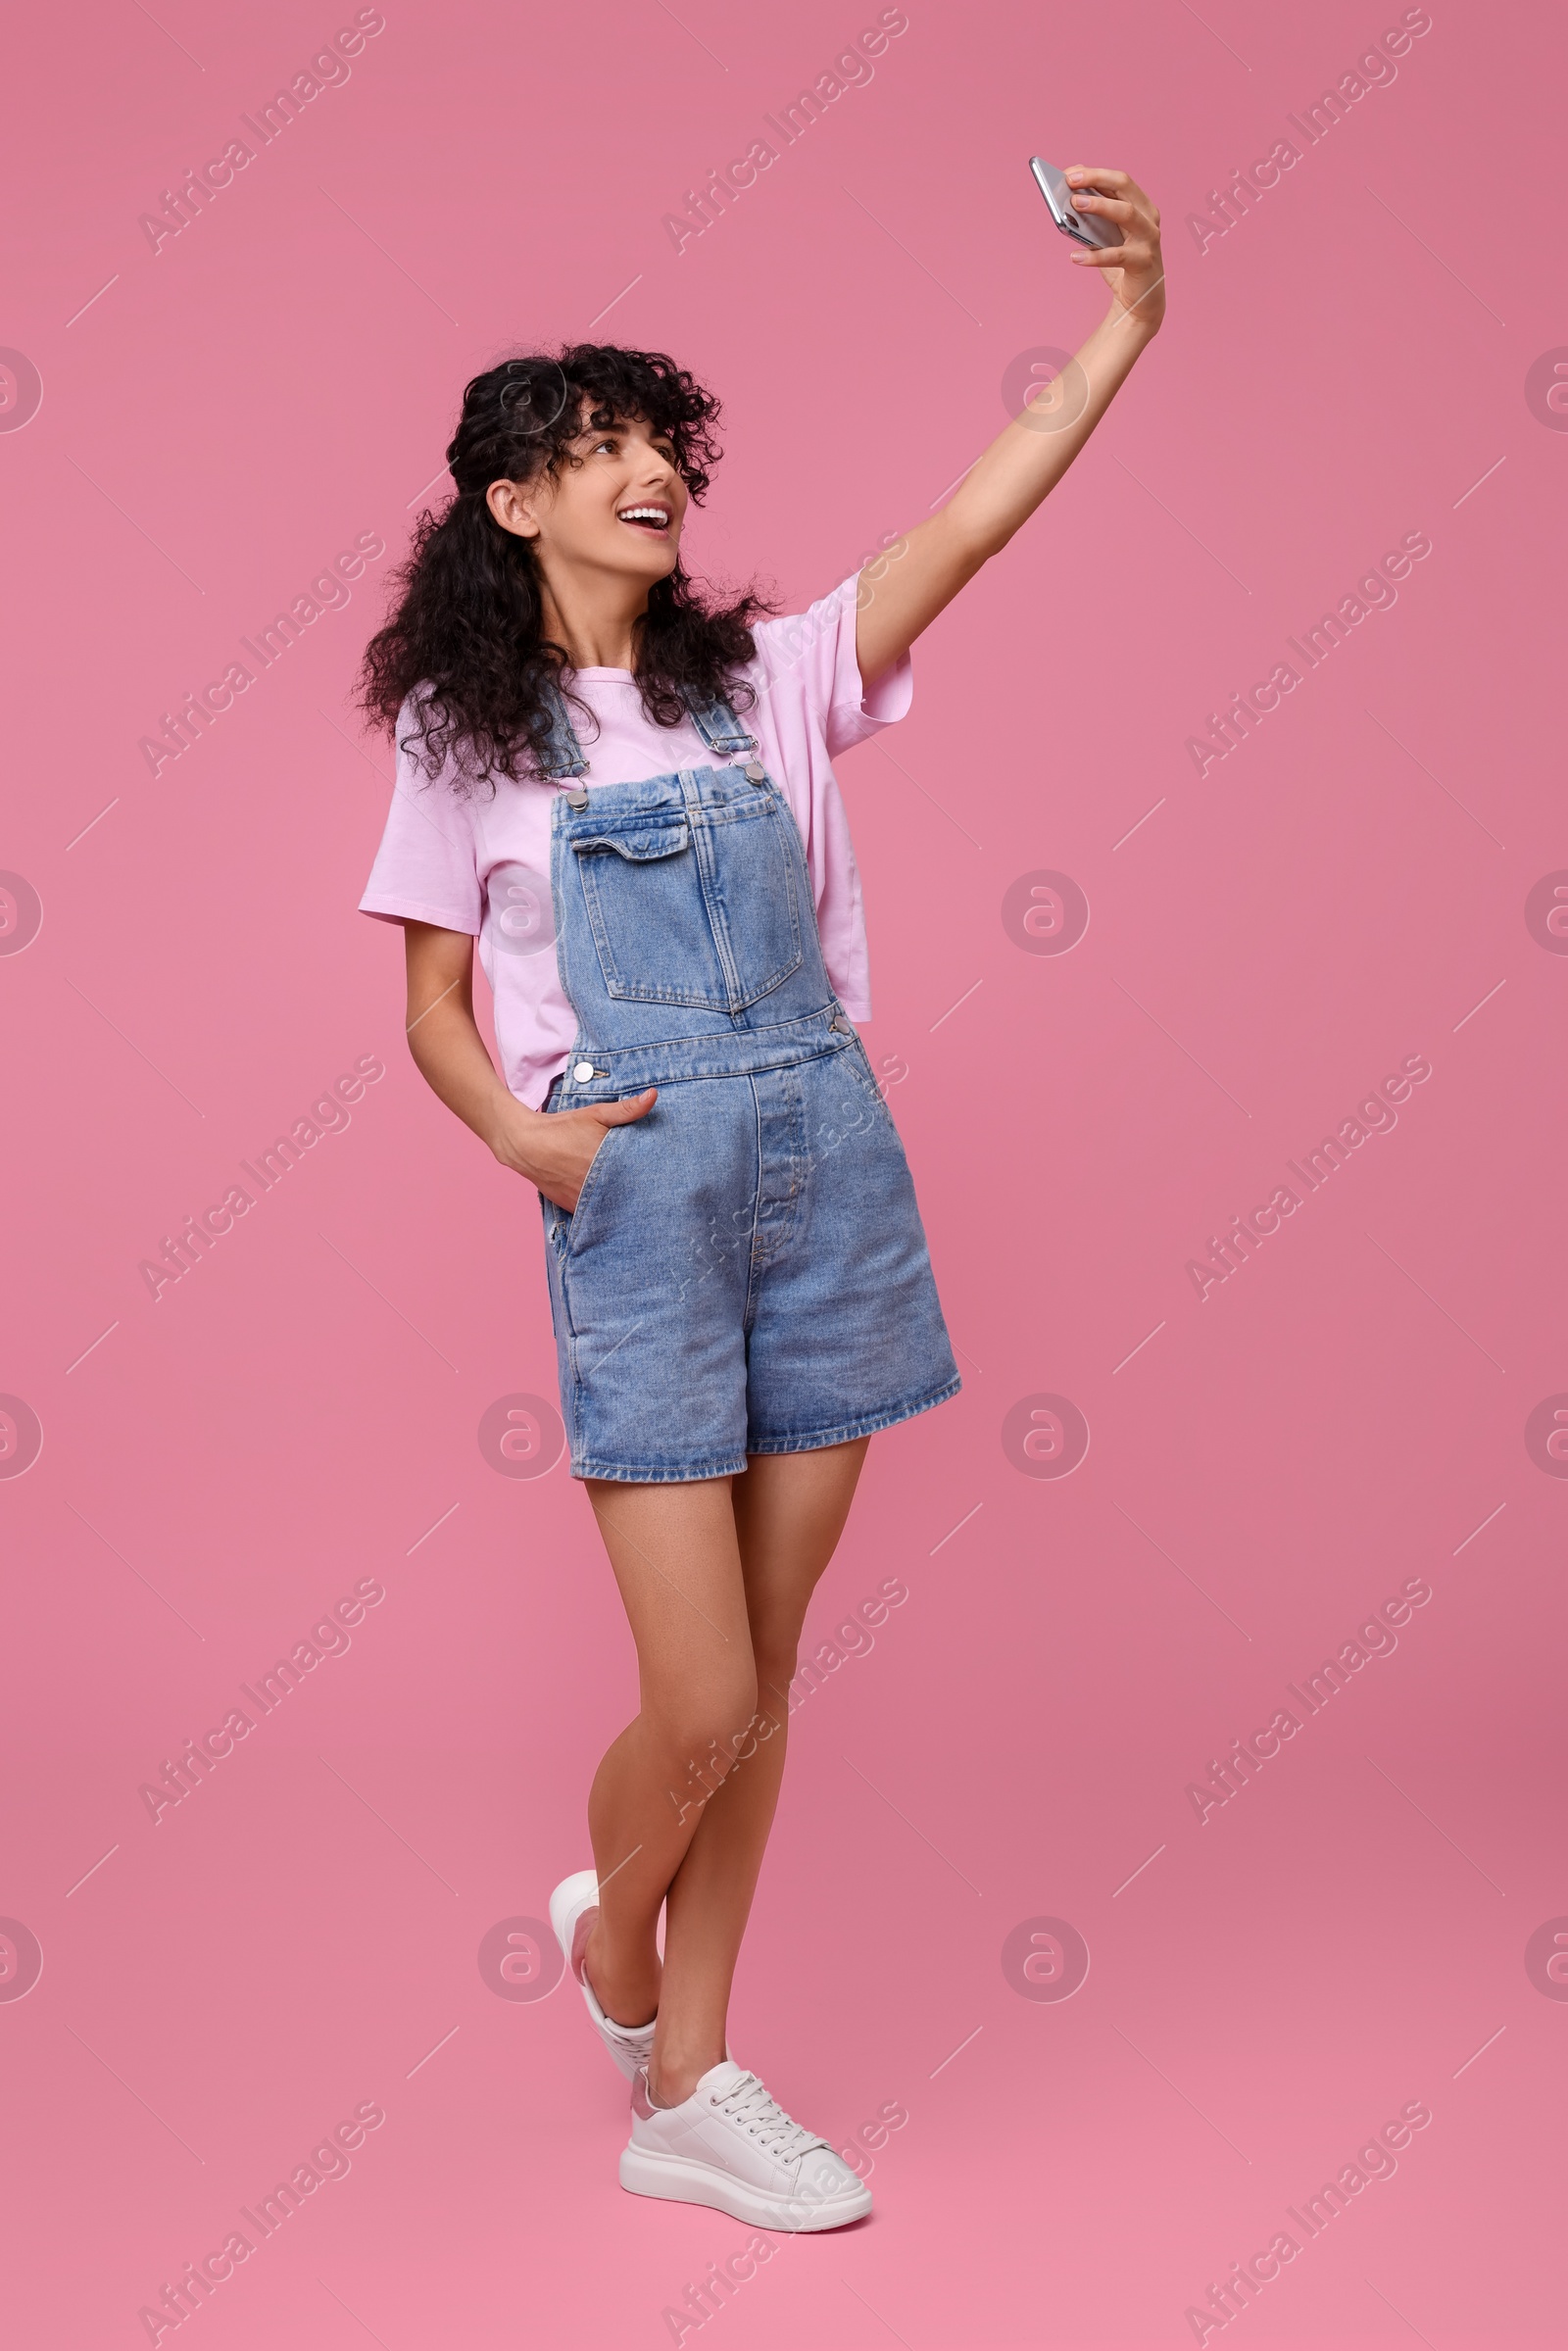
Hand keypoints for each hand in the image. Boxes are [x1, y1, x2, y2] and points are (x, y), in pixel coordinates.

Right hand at [493, 1087, 657, 1211]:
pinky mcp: (571, 1207)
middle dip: (638, 1192)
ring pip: (610, 1207)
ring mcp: (582, 1201)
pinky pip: (593, 1213)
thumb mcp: (596, 1114)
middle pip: (627, 1196)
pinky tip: (610, 1201)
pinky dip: (601, 1208)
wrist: (526, 1144)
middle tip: (653, 1190)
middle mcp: (596, 1187)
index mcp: (607, 1165)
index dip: (652, 1179)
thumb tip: (654, 1095)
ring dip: (620, 1202)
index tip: (662, 1178)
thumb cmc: (562, 1128)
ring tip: (634, 1197)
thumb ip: (627, 1109)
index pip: (640, 1179)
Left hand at [1064, 166, 1164, 335]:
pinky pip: (1117, 256)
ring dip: (1100, 206)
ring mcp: (1149, 238)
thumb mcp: (1106, 236)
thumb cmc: (1121, 264)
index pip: (1118, 180)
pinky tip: (1074, 257)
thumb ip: (1094, 217)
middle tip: (1070, 182)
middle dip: (1096, 180)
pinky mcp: (1144, 262)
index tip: (1069, 173)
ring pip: (1126, 213)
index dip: (1094, 173)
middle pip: (1124, 187)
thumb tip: (1069, 197)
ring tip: (1074, 205)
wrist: (1140, 302)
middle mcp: (1148, 217)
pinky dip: (1095, 256)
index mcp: (1141, 205)